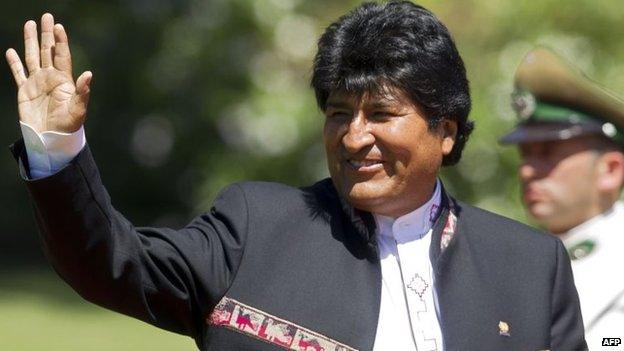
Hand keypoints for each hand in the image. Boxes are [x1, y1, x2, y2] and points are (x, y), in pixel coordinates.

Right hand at [6, 13, 91, 133]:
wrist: (51, 138)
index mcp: (64, 80)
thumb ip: (82, 92)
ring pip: (32, 57)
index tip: (59, 27)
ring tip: (30, 24)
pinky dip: (14, 63)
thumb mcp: (78, 110)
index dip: (61, 42)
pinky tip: (11, 51)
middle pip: (48, 51)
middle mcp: (50, 78)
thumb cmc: (68, 125)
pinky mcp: (25, 92)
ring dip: (31, 41)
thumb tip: (88, 75)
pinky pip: (18, 74)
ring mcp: (37, 83)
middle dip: (47, 34)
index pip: (62, 56)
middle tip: (47, 16)